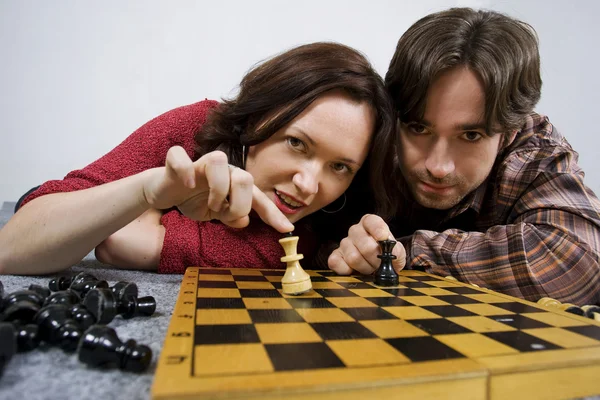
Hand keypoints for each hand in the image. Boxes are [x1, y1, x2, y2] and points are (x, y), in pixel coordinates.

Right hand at [142, 147, 293, 232]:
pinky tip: (187, 186)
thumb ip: (233, 217)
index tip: (287, 229)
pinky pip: (180, 156)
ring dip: (218, 188)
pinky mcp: (176, 162)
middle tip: (223, 215)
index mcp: (235, 183)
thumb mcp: (217, 215)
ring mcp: (200, 164)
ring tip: (211, 204)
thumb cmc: (196, 200)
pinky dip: (185, 171)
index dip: (273, 213)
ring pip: (219, 160)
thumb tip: (244, 221)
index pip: (258, 198)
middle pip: (245, 177)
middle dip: (238, 204)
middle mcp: (223, 170)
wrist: (165, 193)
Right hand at [328, 214, 405, 274]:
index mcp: (370, 223)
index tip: (384, 239)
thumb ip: (397, 250)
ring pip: (353, 258)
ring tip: (370, 268)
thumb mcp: (397, 251)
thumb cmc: (385, 255)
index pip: (371, 222)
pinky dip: (346, 270)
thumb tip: (391, 252)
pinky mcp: (336, 256)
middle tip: (380, 264)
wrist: (377, 266)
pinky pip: (336, 262)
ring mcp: (344, 243)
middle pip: (366, 245)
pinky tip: (354, 271)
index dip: (378, 230)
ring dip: (365, 268)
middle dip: (376, 260)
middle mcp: (355, 230)